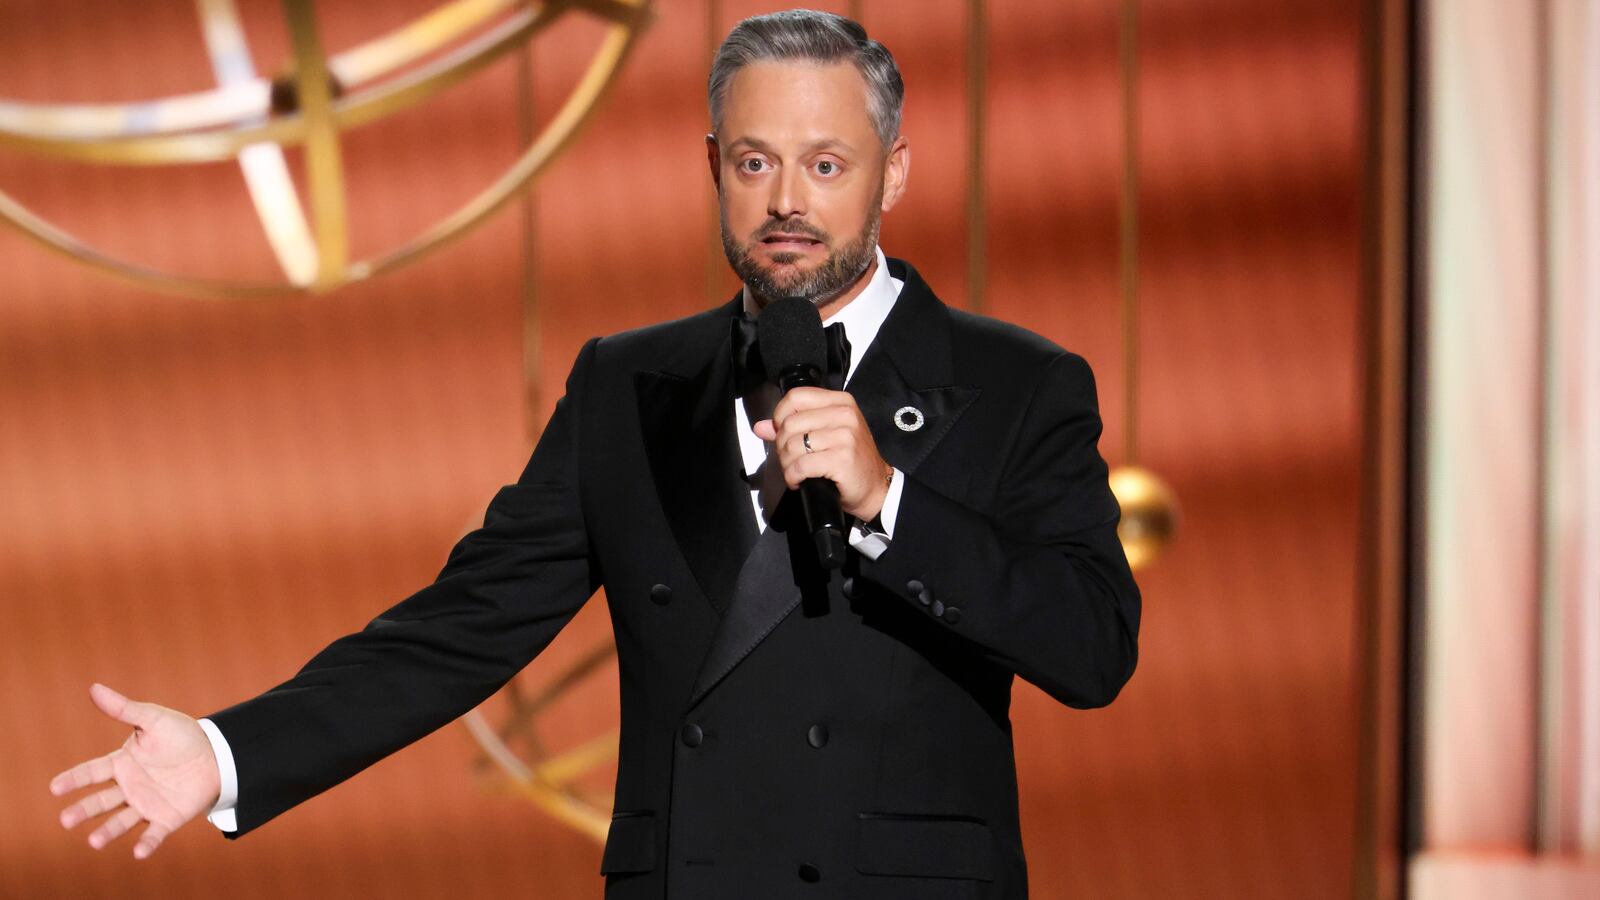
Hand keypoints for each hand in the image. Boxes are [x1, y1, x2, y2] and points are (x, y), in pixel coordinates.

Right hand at [50, 683, 220, 858]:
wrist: (217, 754)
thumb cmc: (182, 735)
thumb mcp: (154, 719)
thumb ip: (125, 709)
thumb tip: (94, 689)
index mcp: (121, 763)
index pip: (92, 772)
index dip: (74, 779)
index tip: (55, 787)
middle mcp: (128, 787)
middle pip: (101, 800)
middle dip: (84, 810)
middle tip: (66, 819)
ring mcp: (146, 804)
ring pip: (121, 820)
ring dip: (108, 831)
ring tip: (94, 841)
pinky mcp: (167, 818)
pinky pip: (154, 833)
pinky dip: (147, 843)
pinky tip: (139, 852)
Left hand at [752, 386, 892, 520]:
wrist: (875, 487)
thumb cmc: (850, 460)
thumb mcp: (825, 435)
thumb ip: (793, 427)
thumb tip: (761, 426)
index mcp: (841, 402)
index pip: (796, 397)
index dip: (780, 415)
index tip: (782, 432)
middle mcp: (845, 415)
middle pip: (791, 423)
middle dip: (782, 446)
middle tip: (790, 459)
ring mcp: (845, 436)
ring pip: (793, 445)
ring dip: (787, 464)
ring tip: (795, 471)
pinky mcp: (842, 459)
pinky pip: (801, 465)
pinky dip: (793, 476)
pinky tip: (799, 481)